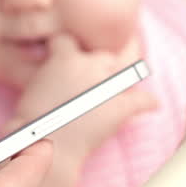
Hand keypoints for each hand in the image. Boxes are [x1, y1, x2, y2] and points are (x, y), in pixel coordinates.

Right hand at [9, 35, 156, 164]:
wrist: (48, 147)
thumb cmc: (32, 122)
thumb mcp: (32, 87)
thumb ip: (48, 73)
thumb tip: (54, 76)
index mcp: (65, 58)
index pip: (69, 39)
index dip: (69, 46)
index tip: (71, 52)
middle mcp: (90, 66)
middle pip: (104, 51)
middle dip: (104, 57)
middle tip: (104, 63)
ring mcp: (109, 85)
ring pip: (130, 63)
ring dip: (132, 66)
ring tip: (135, 66)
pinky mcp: (122, 107)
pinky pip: (144, 100)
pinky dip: (149, 103)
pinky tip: (153, 104)